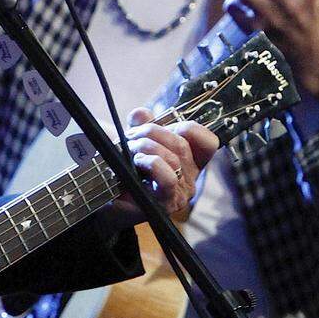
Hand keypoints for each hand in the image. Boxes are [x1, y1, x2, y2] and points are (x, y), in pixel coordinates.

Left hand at [110, 109, 219, 225]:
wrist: (110, 200)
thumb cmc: (126, 170)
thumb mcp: (134, 140)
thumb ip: (140, 124)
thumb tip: (142, 113)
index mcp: (190, 161)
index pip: (208, 142)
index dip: (187, 127)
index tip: (163, 126)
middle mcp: (191, 178)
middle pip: (182, 143)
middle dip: (152, 132)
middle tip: (131, 136)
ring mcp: (181, 193)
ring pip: (173, 158)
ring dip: (146, 146)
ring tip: (129, 149)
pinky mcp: (167, 204)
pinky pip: (168, 178)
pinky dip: (151, 163)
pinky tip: (137, 162)